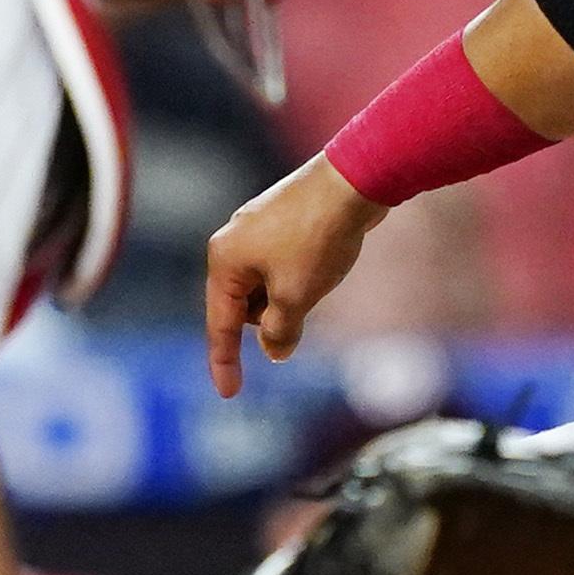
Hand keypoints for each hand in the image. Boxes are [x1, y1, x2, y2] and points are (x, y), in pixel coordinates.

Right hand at [204, 161, 383, 396]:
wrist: (352, 181)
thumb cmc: (317, 239)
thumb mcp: (295, 298)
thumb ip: (279, 332)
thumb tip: (275, 351)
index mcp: (224, 260)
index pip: (221, 324)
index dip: (224, 362)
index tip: (229, 393)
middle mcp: (233, 242)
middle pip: (244, 305)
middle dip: (271, 319)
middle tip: (301, 303)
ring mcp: (257, 228)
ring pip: (266, 286)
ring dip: (288, 298)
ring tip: (317, 277)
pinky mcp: (282, 221)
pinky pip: (282, 266)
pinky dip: (298, 279)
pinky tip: (323, 266)